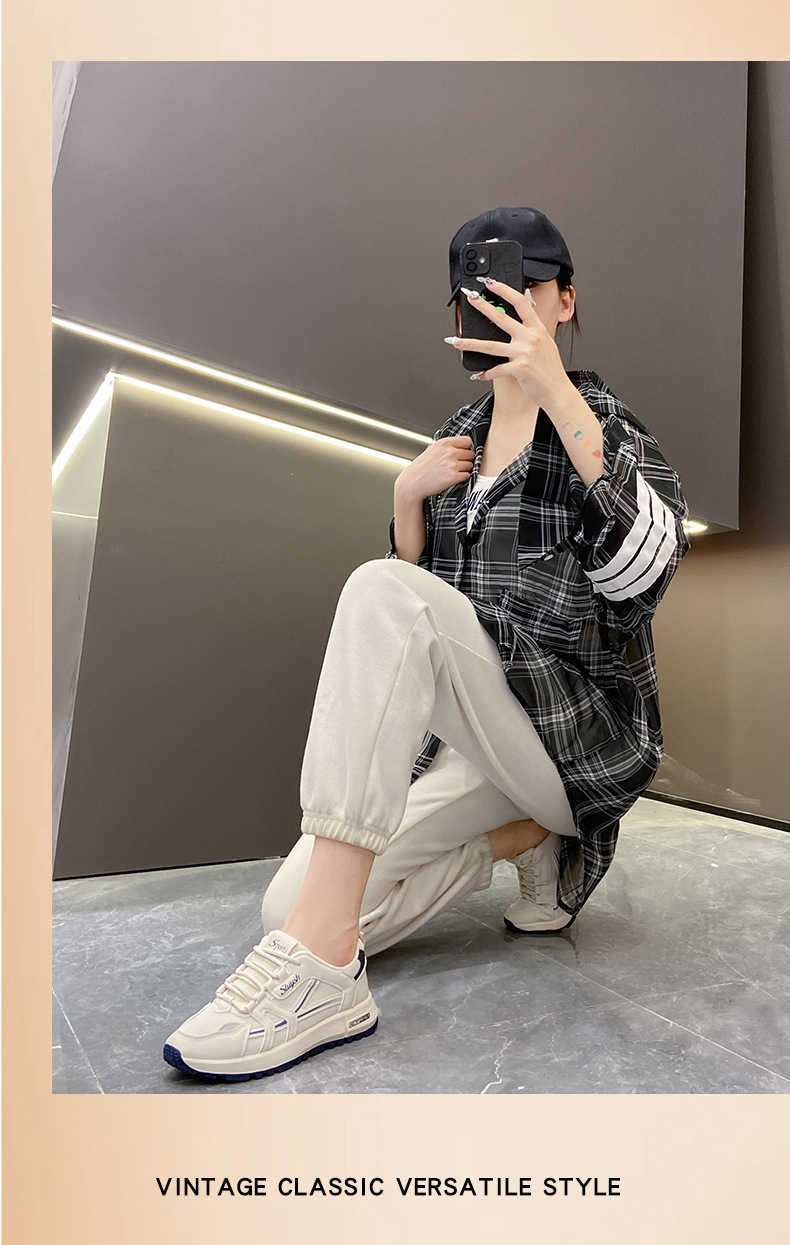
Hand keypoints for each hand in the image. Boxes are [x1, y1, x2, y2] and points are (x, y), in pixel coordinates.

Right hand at [396, 434, 474, 501]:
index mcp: (444, 443)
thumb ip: (447, 446)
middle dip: (466, 459)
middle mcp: (449, 452)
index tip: (463, 452)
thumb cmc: (421, 468)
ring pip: (470, 465)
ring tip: (453, 472)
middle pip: (471, 454)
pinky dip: (462, 478)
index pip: (467, 440)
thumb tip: (463, 446)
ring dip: (464, 469)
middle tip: (456, 465)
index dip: (466, 448)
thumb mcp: (433, 450)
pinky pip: (467, 475)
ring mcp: (452, 464)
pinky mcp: (453, 477)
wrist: (412, 483)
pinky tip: (453, 478)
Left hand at [447, 279, 572, 408]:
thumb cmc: (551, 369)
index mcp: (537, 328)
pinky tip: (477, 375)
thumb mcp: (546, 343)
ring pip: (492, 346)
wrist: (558, 391)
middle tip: (470, 299)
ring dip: (471, 343)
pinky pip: (497, 369)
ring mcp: (525, 353)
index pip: (520, 302)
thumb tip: (526, 311)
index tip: (491, 283)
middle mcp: (531, 338)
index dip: (505, 290)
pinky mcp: (520, 369)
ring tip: (455, 341)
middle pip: (502, 318)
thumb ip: (533, 329)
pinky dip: (485, 373)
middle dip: (483, 307)